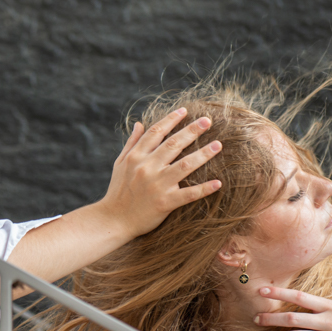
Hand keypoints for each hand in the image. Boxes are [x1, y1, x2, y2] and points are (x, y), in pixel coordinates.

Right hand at [100, 107, 222, 236]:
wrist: (113, 219)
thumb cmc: (118, 191)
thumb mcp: (120, 164)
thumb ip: (132, 143)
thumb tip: (140, 123)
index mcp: (136, 157)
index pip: (155, 132)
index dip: (170, 120)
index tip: (184, 111)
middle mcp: (146, 168)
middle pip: (173, 144)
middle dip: (191, 131)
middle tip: (207, 121)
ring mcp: (157, 185)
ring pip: (184, 165)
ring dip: (203, 154)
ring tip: (218, 145)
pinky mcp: (165, 203)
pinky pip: (188, 194)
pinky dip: (204, 189)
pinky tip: (218, 182)